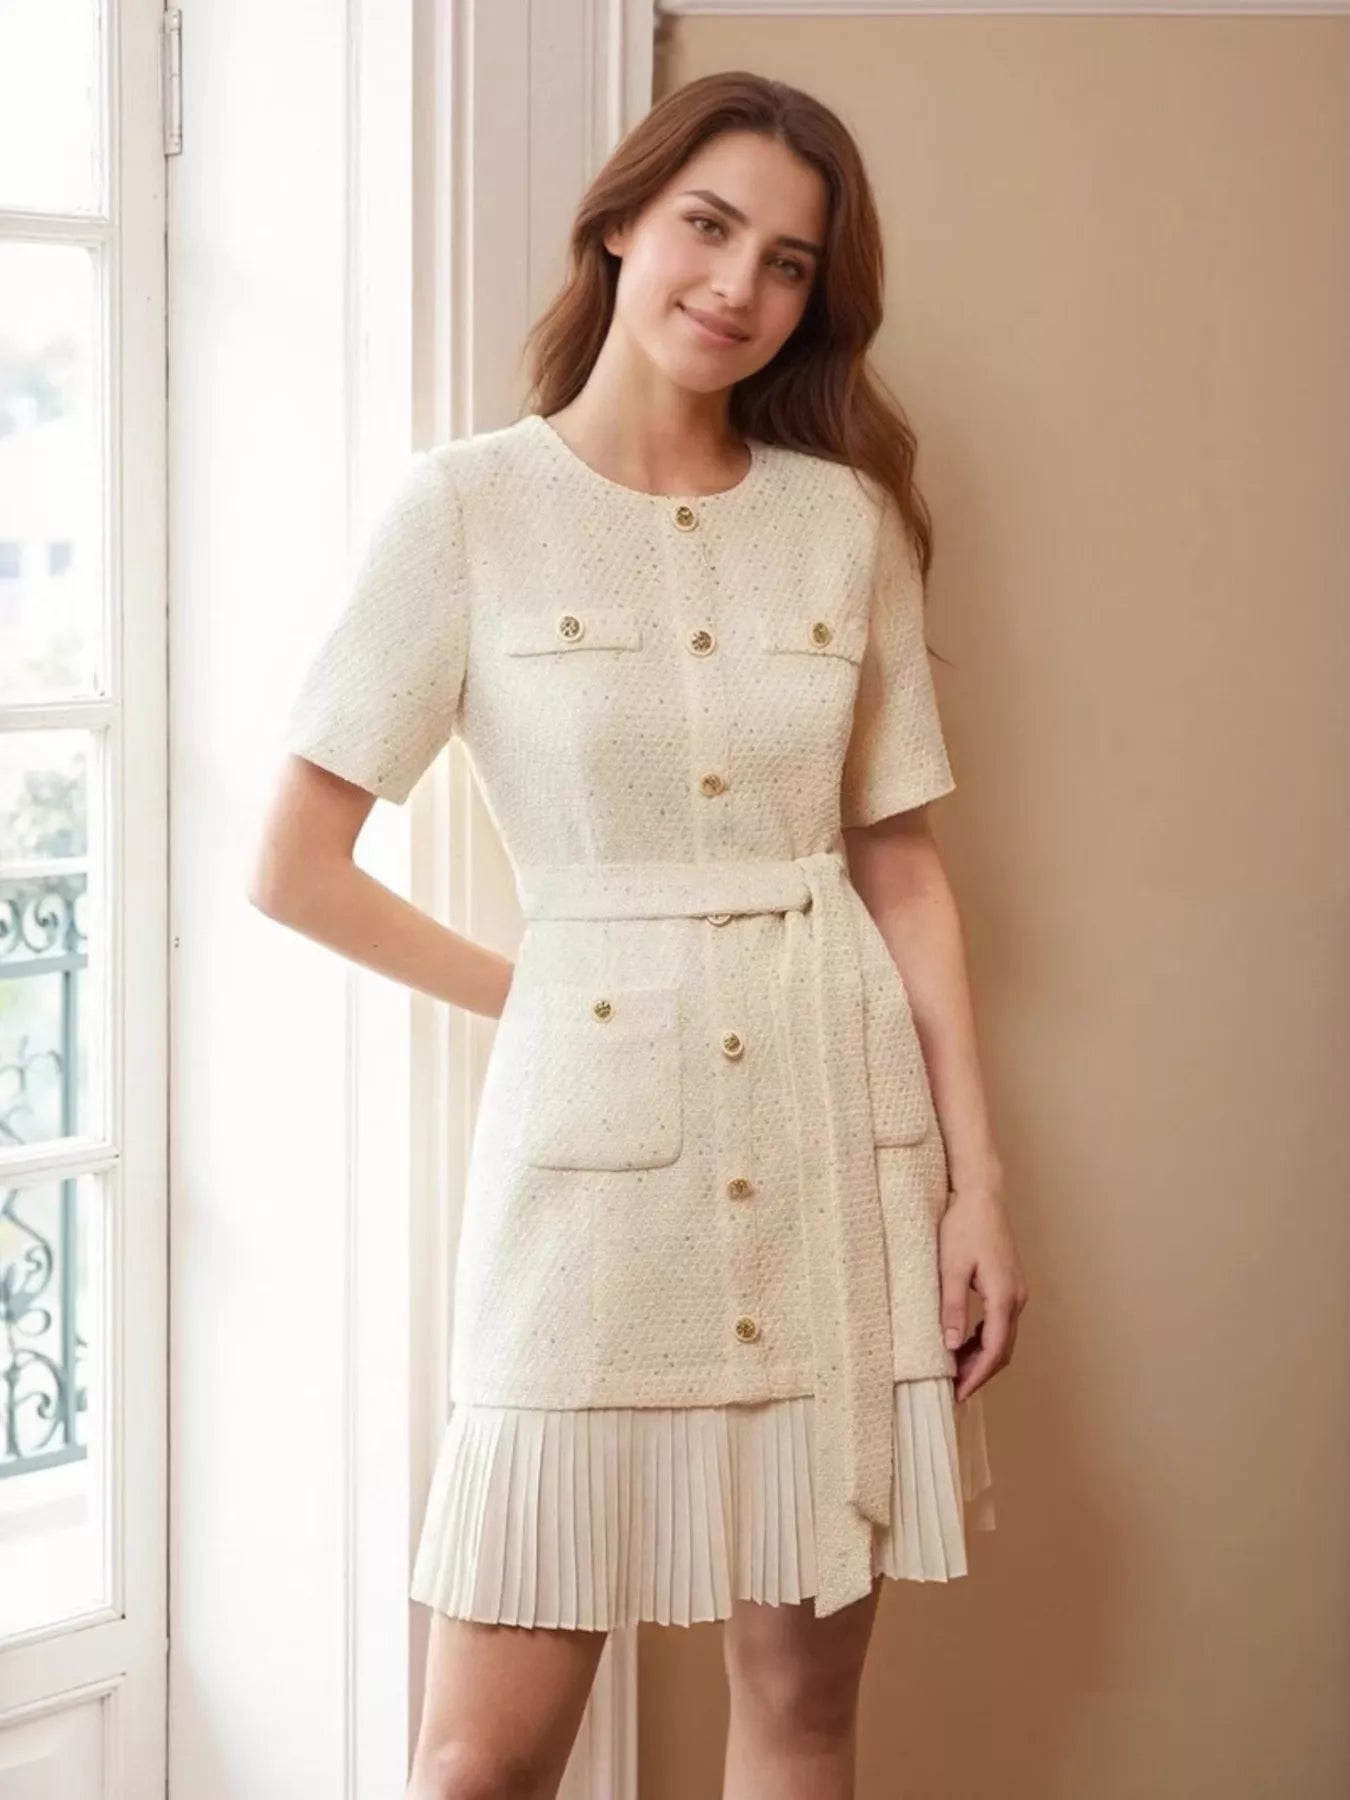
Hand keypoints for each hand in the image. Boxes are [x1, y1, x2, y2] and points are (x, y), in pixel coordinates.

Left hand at [938, 1182, 1028, 1402]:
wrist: (981, 1195)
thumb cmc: (964, 1225)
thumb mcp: (950, 1267)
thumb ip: (951, 1307)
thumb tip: (951, 1345)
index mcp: (1004, 1296)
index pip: (994, 1350)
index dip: (976, 1376)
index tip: (958, 1394)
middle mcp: (1017, 1297)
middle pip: (1002, 1349)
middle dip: (979, 1373)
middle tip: (954, 1390)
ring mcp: (1016, 1290)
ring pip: (1003, 1337)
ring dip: (982, 1357)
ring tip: (955, 1372)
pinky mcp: (1009, 1284)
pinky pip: (1001, 1322)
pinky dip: (984, 1339)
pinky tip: (964, 1344)